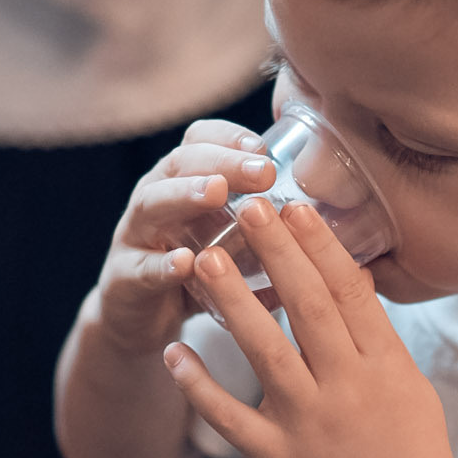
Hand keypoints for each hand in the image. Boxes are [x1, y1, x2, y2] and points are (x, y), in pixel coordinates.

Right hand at [88, 118, 279, 355]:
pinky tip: (184, 262)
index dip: (228, 137)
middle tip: (261, 170)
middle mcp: (154, 199)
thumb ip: (268, 234)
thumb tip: (334, 234)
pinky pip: (139, 268)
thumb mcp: (233, 244)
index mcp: (182, 182)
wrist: (142, 320)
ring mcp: (134, 237)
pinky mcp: (123, 279)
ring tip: (216, 192)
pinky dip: (162, 265)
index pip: (198, 141)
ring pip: (152, 204)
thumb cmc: (197, 273)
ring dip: (184, 194)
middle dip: (220, 161)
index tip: (264, 145)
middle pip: (179, 164)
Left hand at [161, 198, 457, 457]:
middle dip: (275, 252)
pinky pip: (232, 417)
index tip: (293, 203)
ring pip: (265, 352)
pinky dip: (200, 385)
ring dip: (231, 303)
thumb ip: (375, 334)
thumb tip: (350, 273)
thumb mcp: (409, 386)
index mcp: (386, 365)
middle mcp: (349, 389)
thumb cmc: (415, 456)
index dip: (319, 243)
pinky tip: (174, 351)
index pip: (349, 291)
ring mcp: (312, 426)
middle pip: (308, 306)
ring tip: (203, 260)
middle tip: (245, 206)